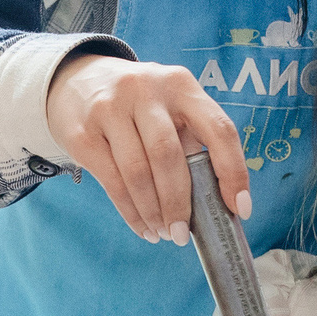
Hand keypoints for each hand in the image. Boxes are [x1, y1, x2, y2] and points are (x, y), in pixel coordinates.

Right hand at [44, 52, 252, 241]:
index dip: (233, 171)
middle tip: (183, 234)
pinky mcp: (83, 133)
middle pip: (169, 155)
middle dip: (179, 203)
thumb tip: (215, 201)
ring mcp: (110, 108)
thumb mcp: (169, 106)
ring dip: (154, 212)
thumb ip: (191, 140)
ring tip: (163, 234)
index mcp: (181, 85)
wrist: (77, 80)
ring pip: (138, 173)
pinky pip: (112, 182)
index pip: (218, 129)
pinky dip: (130, 212)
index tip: (239, 208)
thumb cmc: (138, 105)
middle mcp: (146, 90)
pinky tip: (142, 226)